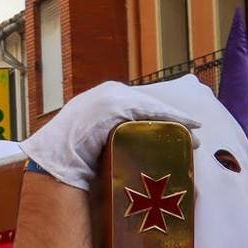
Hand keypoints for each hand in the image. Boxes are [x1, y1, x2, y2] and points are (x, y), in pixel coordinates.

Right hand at [21, 83, 199, 191]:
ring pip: (154, 107)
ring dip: (177, 121)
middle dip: (169, 119)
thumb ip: (101, 137)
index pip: (135, 104)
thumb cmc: (65, 155)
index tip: (169, 128)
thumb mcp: (84, 138)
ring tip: (193, 134)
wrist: (54, 155)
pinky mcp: (123, 106)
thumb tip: (112, 153)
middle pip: (148, 104)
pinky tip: (191, 126)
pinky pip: (156, 112)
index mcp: (98, 99)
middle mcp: (108, 92)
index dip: (156, 117)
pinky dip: (176, 119)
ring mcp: (115, 97)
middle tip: (188, 132)